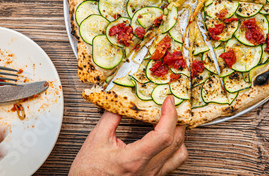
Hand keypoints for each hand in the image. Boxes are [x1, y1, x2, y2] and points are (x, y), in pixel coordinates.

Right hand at [70, 96, 187, 175]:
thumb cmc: (89, 171)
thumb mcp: (96, 139)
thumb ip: (112, 116)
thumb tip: (122, 99)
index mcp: (134, 159)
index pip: (163, 135)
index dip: (170, 115)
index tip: (168, 101)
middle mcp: (147, 170)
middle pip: (176, 142)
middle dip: (178, 120)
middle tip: (172, 105)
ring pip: (180, 155)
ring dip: (179, 135)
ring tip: (171, 121)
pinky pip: (172, 163)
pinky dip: (174, 148)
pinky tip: (166, 138)